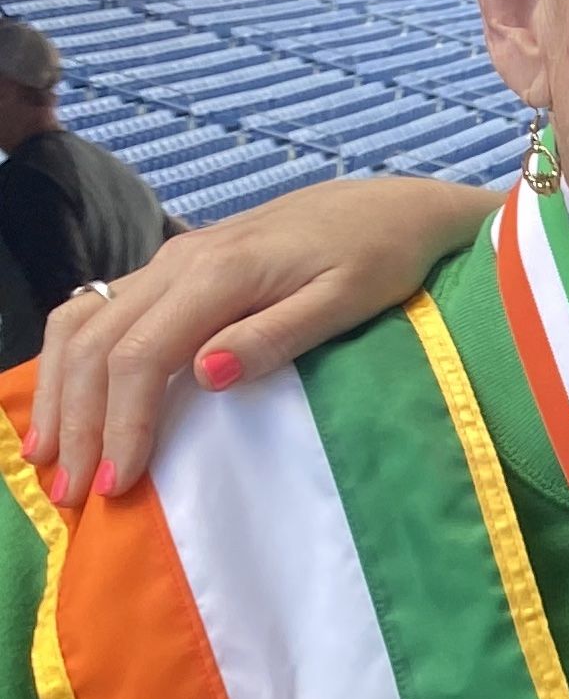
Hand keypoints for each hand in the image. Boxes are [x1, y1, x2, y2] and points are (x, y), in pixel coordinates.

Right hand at [25, 177, 492, 499]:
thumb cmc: (379, 257)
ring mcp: (170, 260)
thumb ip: (276, 336)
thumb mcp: (346, 301)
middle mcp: (177, 262)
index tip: (119, 483)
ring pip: (82, 324)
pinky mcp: (173, 266)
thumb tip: (206, 375)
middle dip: (78, 421)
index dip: (122, 423)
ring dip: (60, 392)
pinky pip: (98, 311)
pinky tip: (65, 399)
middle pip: (96, 345)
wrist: (390, 206)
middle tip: (72, 492)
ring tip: (48, 456)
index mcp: (219, 273)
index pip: (141, 356)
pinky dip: (70, 358)